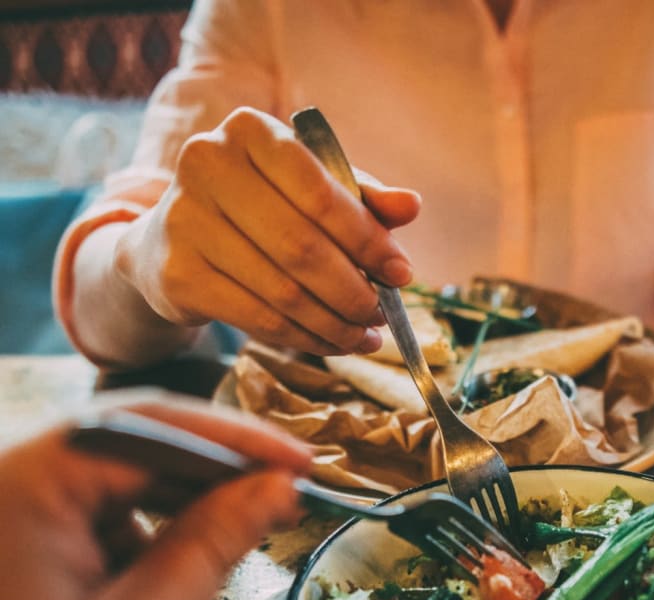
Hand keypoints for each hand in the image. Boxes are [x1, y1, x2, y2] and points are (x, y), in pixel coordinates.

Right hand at [113, 107, 421, 356]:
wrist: (170, 242)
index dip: (368, 240)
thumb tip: (412, 206)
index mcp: (249, 130)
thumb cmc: (258, 210)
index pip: (321, 193)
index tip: (402, 274)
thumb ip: (361, 197)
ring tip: (364, 336)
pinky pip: (259, 318)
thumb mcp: (311, 190)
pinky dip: (304, 338)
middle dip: (354, 291)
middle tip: (382, 315)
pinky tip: (330, 344)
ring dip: (334, 323)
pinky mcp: (177, 274)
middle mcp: (207, 163)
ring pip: (283, 291)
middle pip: (302, 247)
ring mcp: (184, 219)